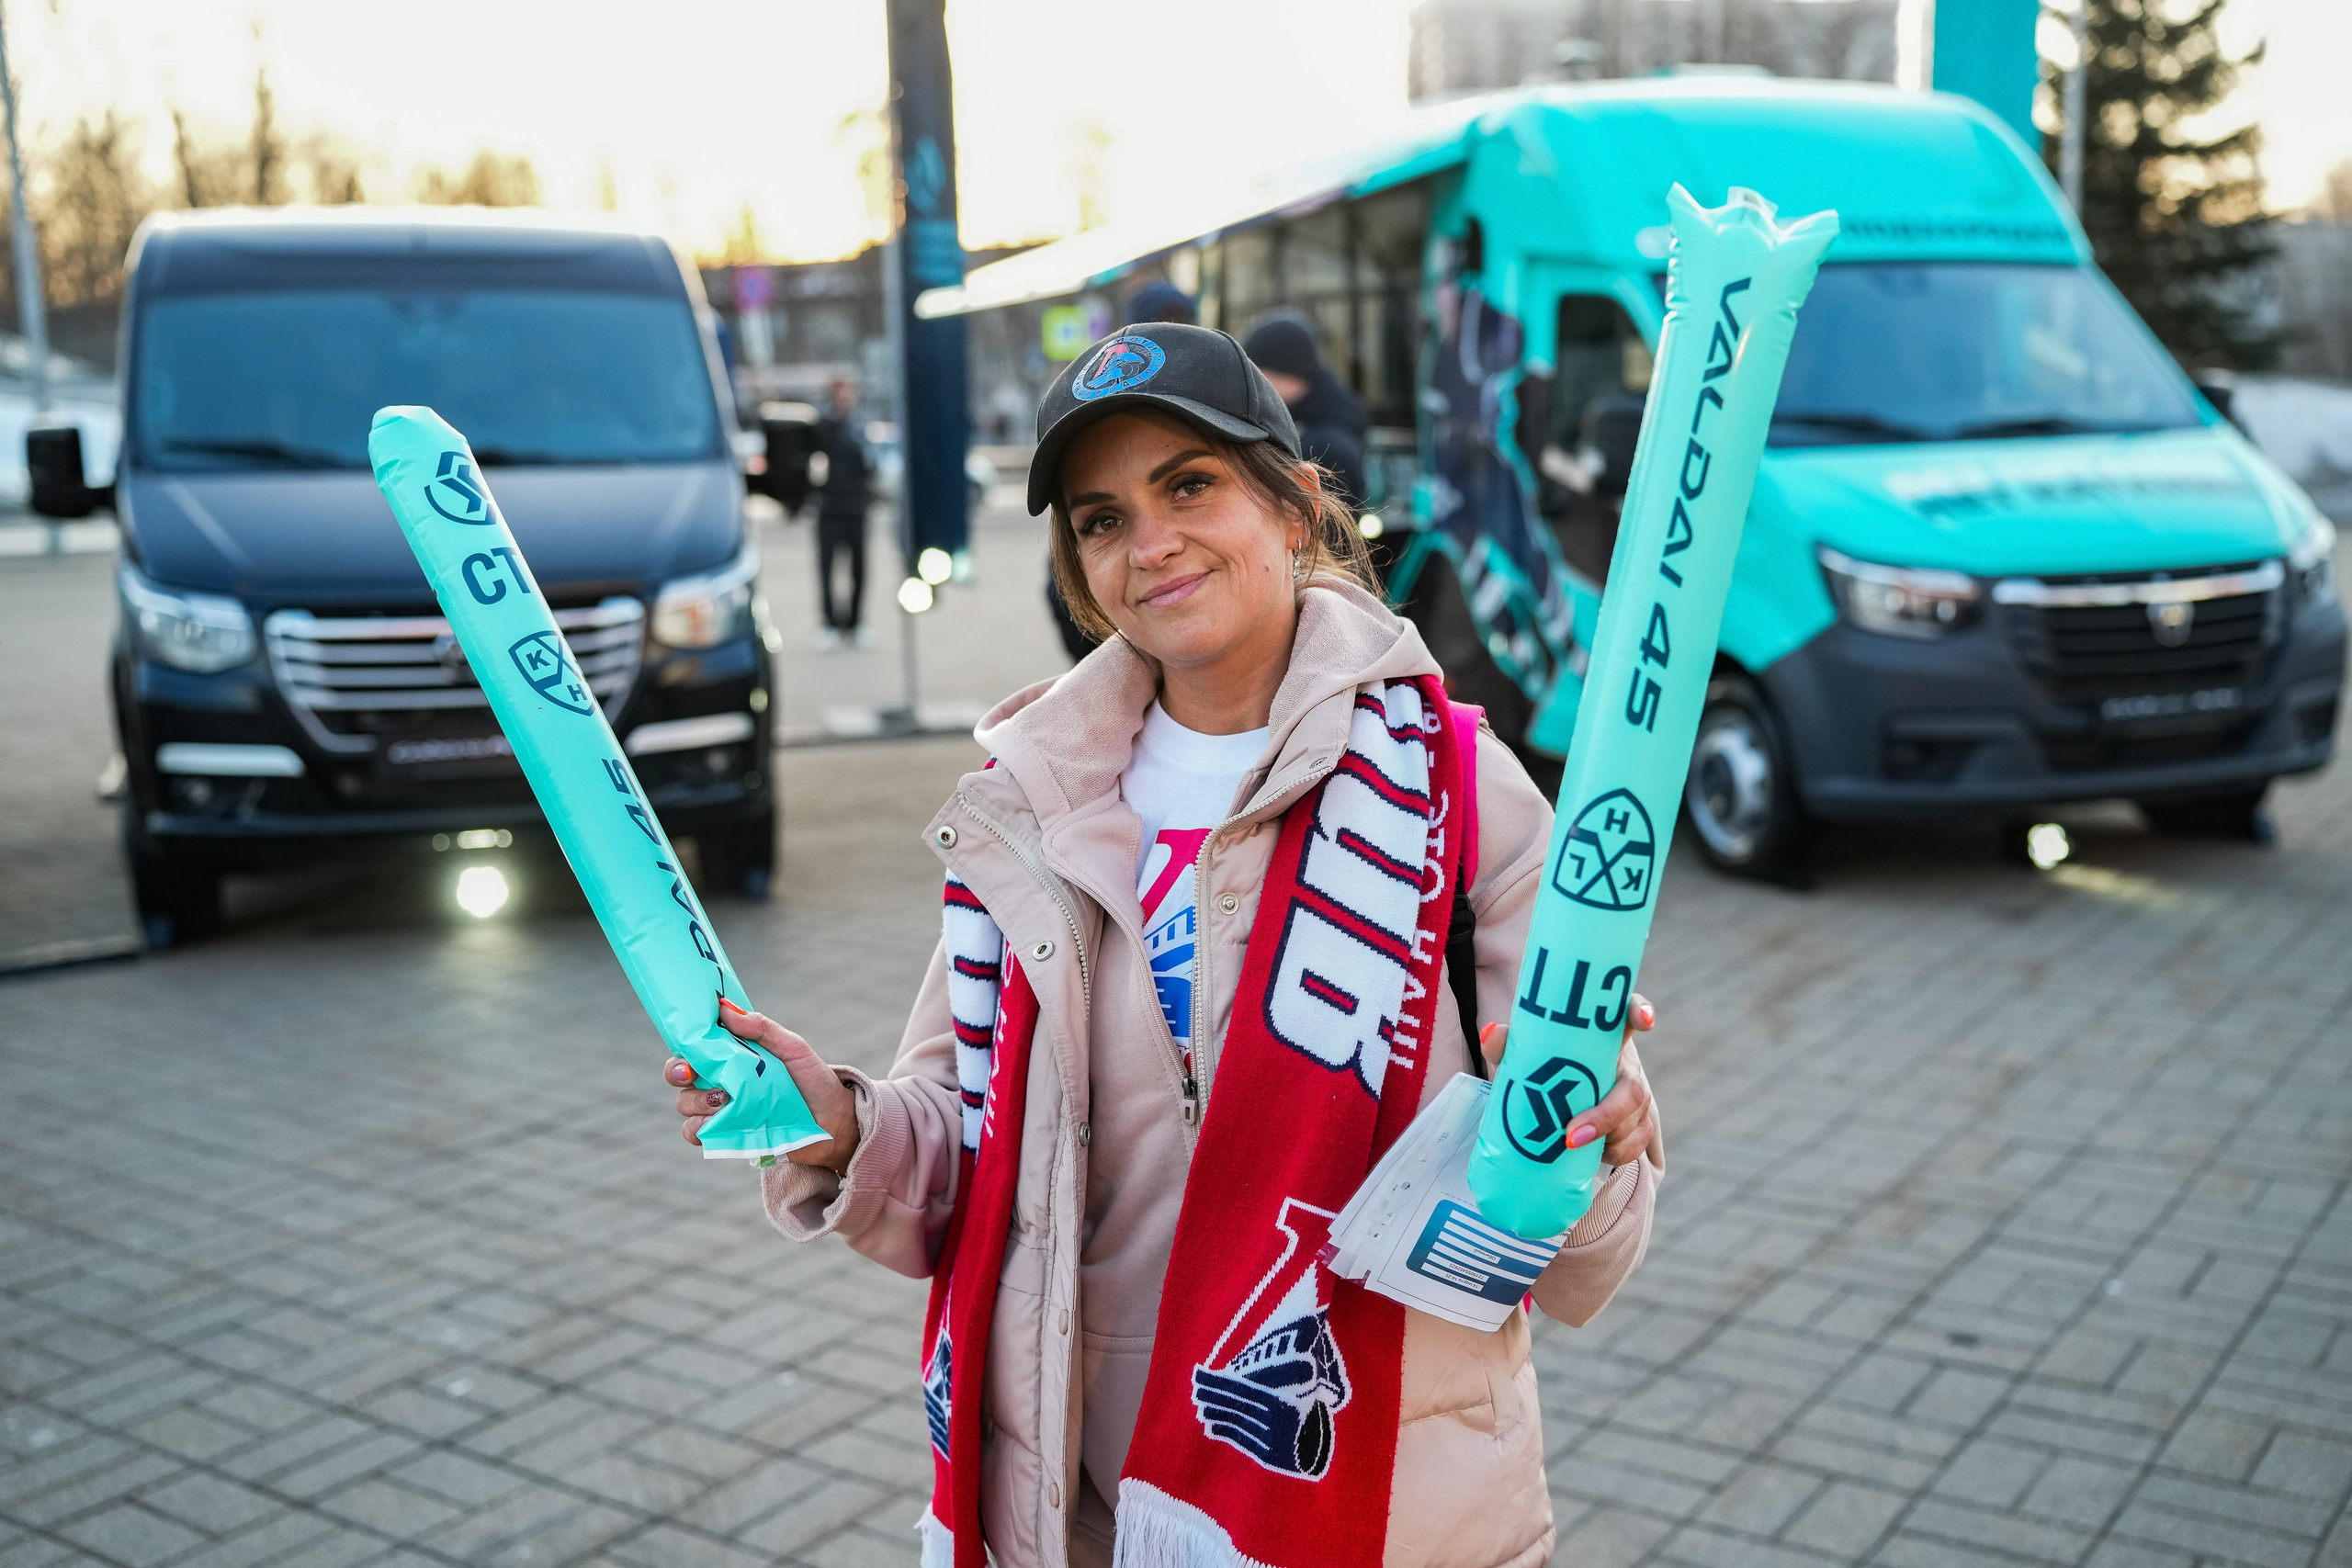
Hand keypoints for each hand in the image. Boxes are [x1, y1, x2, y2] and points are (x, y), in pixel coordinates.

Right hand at [665, 1000, 859, 1173]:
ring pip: (684, 1104)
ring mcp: (722, 1110)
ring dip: (696, 1101)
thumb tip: (725, 1009)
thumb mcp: (792, 1048)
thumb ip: (761, 1028)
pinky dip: (699, 1128)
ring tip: (724, 1100)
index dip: (683, 1046)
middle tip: (692, 1073)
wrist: (834, 1121)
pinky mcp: (727, 1136)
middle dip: (678, 1073)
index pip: (694, 1048)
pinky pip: (696, 1133)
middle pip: (679, 1076)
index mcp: (731, 1057)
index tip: (687, 1046)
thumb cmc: (812, 1080)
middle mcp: (721, 1082)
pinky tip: (718, 1123)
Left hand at [1479, 993, 1662, 1169]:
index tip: (1644, 1021)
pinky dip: (1615, 1153)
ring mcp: (1636, 1097)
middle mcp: (1626, 1066)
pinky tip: (1594, 1155)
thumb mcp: (1526, 1055)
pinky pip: (1637, 1144)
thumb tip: (1490, 1033)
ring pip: (1637, 1119)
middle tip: (1571, 1136)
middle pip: (1634, 1088)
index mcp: (1604, 1038)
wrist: (1553, 1102)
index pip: (1628, 1013)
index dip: (1640, 1011)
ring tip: (1571, 1148)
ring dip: (1608, 1139)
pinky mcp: (1638, 1125)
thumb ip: (1508, 1043)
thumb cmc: (1544, 1070)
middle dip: (1606, 1114)